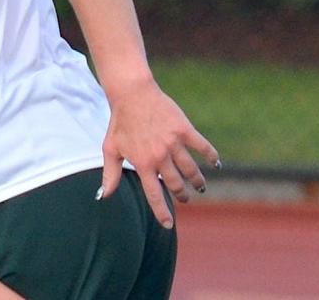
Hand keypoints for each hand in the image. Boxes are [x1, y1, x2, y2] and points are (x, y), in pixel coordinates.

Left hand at [99, 77, 219, 228]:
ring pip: (190, 169)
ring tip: (199, 185)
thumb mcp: (110, 149)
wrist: (132, 94)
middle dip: (182, 194)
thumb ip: (110, 174)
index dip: (162, 212)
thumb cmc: (119, 123)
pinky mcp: (184, 129)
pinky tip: (215, 163)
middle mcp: (159, 156)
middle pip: (176, 183)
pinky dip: (211, 155)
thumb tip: (103, 195)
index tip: (167, 224)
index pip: (154, 194)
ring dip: (197, 180)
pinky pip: (202, 146)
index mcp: (142, 163)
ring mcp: (173, 142)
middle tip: (185, 197)